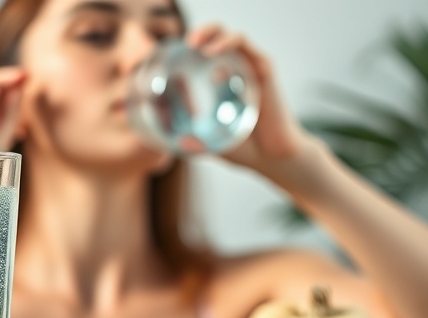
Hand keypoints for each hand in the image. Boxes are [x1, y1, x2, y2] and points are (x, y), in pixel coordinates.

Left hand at [186, 26, 316, 179]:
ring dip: (210, 33)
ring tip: (193, 43)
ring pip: (230, 37)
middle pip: (217, 38)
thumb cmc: (244, 149)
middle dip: (201, 34)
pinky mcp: (264, 69)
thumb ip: (194, 143)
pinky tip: (210, 53)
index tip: (170, 57)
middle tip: (185, 43)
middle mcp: (237, 71)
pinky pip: (244, 46)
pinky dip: (227, 43)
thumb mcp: (211, 143)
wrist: (273, 157)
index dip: (189, 50)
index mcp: (223, 84)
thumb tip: (178, 142)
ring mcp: (251, 68)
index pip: (205, 56)